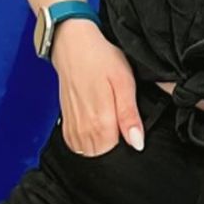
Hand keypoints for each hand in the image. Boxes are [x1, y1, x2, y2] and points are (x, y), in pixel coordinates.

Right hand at [51, 20, 144, 155]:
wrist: (72, 45)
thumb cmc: (100, 59)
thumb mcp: (124, 83)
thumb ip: (130, 116)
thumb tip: (137, 144)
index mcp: (100, 123)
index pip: (118, 156)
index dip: (128, 147)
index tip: (131, 132)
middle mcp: (83, 130)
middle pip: (104, 157)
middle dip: (115, 148)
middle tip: (121, 123)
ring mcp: (73, 129)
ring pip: (91, 154)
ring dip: (102, 144)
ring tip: (108, 121)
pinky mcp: (66, 125)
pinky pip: (79, 146)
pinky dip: (89, 141)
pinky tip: (96, 123)